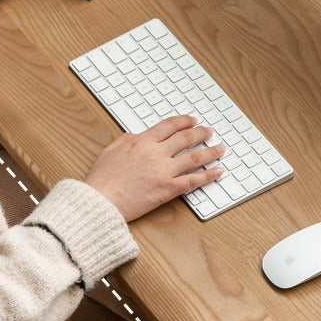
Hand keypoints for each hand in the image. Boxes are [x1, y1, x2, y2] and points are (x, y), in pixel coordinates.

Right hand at [84, 115, 225, 221]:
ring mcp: (164, 171)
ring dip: (211, 151)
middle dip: (201, 132)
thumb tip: (137, 135)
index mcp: (142, 141)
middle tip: (209, 131)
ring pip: (194, 157)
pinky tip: (218, 172)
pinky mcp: (168, 189)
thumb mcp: (111, 150)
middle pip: (185, 138)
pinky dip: (208, 175)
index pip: (169, 126)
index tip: (192, 120)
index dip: (183, 121)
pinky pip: (193, 180)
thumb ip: (127, 140)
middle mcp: (156, 153)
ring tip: (220, 148)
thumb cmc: (102, 179)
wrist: (100, 200)